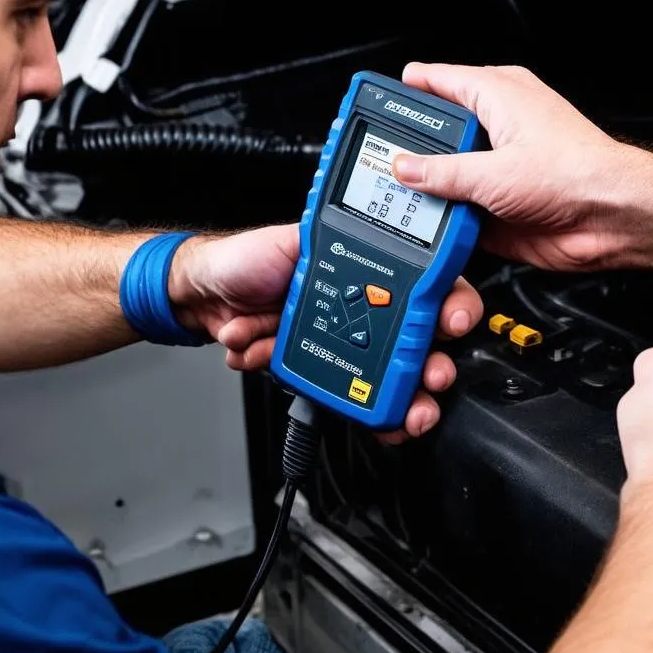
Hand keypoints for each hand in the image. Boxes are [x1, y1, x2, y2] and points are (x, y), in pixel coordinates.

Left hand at [169, 225, 482, 441]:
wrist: (201, 295)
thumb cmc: (245, 259)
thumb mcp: (295, 240)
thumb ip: (336, 243)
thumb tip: (373, 239)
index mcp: (365, 272)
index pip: (425, 288)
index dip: (450, 306)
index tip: (451, 324)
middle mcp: (361, 308)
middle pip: (413, 346)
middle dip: (428, 371)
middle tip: (431, 381)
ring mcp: (341, 342)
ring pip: (381, 380)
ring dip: (387, 401)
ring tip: (389, 413)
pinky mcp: (318, 368)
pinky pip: (332, 391)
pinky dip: (316, 391)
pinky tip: (277, 364)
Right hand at [392, 63, 652, 270]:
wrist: (612, 219)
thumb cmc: (577, 174)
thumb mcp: (493, 172)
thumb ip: (440, 171)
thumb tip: (404, 168)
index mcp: (497, 95)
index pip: (437, 81)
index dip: (404, 90)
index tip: (372, 101)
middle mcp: (496, 126)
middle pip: (434, 132)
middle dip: (408, 148)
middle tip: (376, 160)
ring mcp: (495, 166)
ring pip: (443, 173)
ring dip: (426, 189)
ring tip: (396, 197)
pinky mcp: (497, 203)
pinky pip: (456, 208)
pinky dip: (442, 218)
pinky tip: (425, 225)